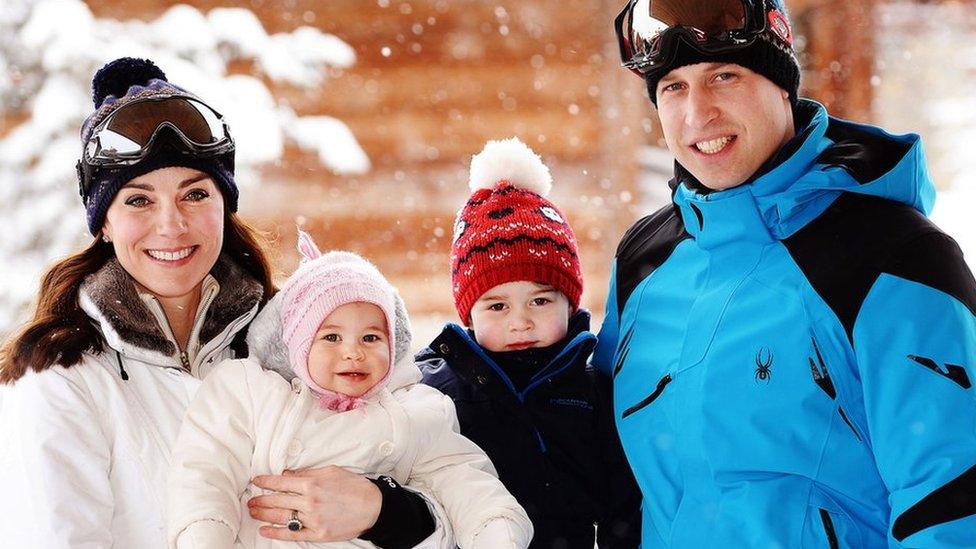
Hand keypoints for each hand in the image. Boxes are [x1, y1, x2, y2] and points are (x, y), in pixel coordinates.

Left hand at [248, 466, 382, 541]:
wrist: (373, 507)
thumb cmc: (354, 486)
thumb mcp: (331, 471)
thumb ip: (307, 473)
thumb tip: (287, 475)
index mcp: (312, 484)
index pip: (281, 482)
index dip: (265, 481)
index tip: (256, 481)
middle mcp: (309, 502)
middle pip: (277, 500)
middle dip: (261, 499)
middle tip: (251, 500)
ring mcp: (312, 520)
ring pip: (281, 517)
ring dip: (264, 514)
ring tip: (253, 512)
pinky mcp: (318, 533)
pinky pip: (292, 534)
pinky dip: (276, 533)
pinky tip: (264, 530)